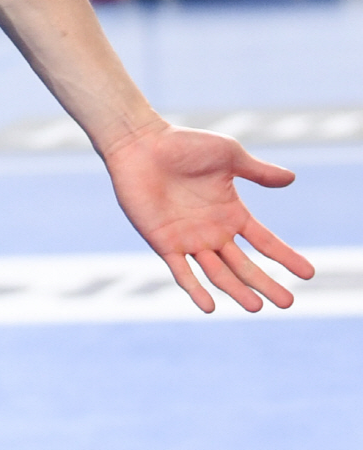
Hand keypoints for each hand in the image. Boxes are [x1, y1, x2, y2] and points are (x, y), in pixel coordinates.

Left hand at [102, 122, 313, 313]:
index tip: (309, 274)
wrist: (141, 143)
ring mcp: (189, 239)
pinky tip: (209, 306)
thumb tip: (292, 178)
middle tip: (287, 303)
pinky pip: (181, 272)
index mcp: (231, 212)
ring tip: (256, 307)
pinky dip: (194, 289)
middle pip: (244, 265)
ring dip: (236, 290)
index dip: (285, 257)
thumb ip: (258, 171)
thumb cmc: (184, 144)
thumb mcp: (229, 155)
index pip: (264, 242)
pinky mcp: (164, 243)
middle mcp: (213, 231)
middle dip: (265, 283)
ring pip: (218, 273)